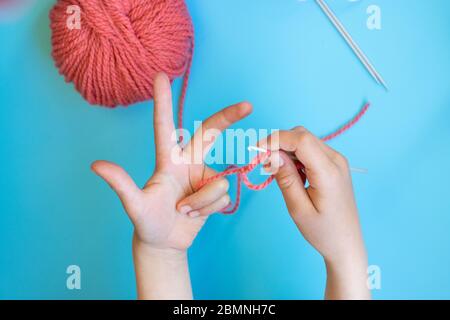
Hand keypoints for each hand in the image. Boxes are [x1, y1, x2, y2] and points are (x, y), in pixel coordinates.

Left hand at [92, 73, 251, 298]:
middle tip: (247, 105)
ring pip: (218, 182)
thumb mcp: (135, 205)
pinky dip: (209, 209)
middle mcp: (189, 163)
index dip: (164, 101)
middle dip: (228, 117)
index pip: (165, 126)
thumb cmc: (147, 222)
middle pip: (210, 133)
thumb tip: (96, 164)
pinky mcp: (217, 191)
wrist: (165, 242)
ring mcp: (204, 176)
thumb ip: (121, 184)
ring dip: (202, 203)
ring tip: (184, 211)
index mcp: (168, 160)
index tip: (162, 75)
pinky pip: (224, 195)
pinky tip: (196, 214)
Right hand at [258, 127, 369, 299]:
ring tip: (274, 170)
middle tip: (262, 162)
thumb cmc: (323, 231)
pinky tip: (288, 172)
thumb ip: (285, 178)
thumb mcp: (299, 209)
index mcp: (328, 172)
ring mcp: (337, 161)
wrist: (346, 243)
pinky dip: (294, 155)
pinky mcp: (334, 164)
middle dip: (278, 143)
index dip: (276, 139)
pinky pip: (310, 150)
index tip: (257, 151)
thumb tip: (272, 154)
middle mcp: (336, 160)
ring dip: (285, 149)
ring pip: (305, 140)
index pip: (301, 140)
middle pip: (302, 135)